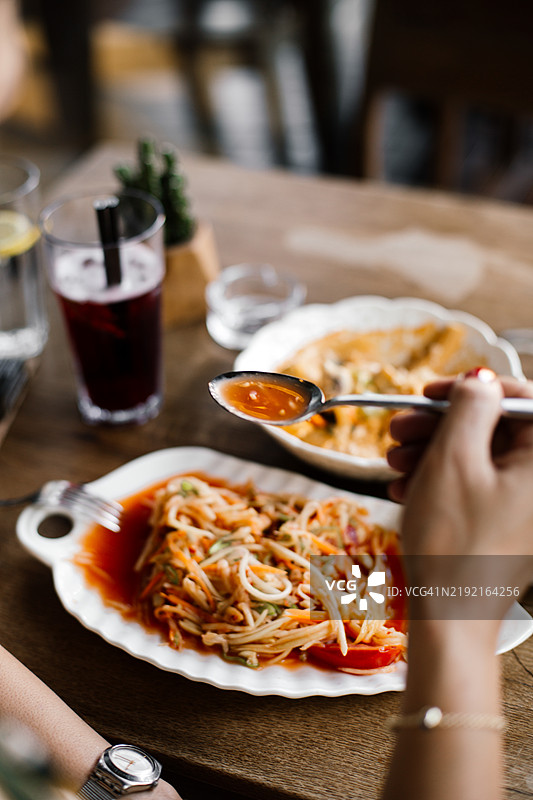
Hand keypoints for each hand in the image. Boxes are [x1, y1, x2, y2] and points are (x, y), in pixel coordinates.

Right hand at [386, 371, 532, 620]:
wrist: (449, 616)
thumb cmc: (454, 541)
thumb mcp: (454, 459)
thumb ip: (469, 408)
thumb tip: (479, 381)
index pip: (522, 399)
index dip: (476, 388)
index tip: (434, 392)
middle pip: (494, 428)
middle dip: (441, 424)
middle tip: (401, 429)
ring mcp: (522, 505)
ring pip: (477, 456)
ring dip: (431, 451)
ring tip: (393, 463)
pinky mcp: (503, 522)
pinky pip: (473, 485)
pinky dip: (438, 480)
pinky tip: (404, 487)